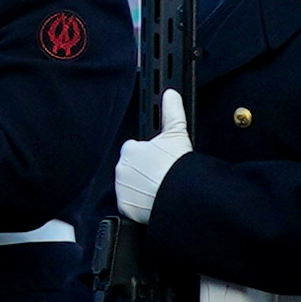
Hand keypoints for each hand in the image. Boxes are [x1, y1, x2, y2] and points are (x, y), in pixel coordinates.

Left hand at [111, 94, 191, 226]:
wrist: (178, 196)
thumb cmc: (176, 166)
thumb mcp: (177, 134)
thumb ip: (172, 112)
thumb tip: (170, 94)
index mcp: (130, 150)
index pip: (134, 149)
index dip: (148, 154)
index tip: (159, 160)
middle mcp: (121, 169)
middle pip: (131, 169)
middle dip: (143, 171)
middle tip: (161, 176)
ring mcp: (122, 189)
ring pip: (129, 186)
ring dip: (140, 188)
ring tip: (159, 189)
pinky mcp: (125, 207)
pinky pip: (130, 205)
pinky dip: (139, 205)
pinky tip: (154, 202)